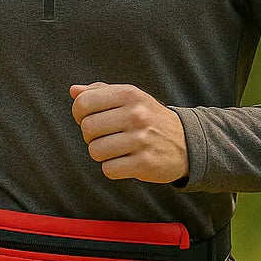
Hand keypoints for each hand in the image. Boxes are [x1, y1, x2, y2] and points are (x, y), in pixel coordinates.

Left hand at [69, 83, 188, 183]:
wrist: (187, 143)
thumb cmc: (149, 119)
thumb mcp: (130, 98)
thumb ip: (100, 92)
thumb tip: (74, 91)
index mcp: (130, 94)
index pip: (83, 103)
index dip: (80, 114)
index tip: (91, 118)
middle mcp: (136, 114)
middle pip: (87, 128)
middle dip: (91, 136)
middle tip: (106, 136)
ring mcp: (142, 139)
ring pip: (95, 151)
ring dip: (102, 154)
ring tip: (117, 149)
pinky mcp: (145, 163)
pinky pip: (109, 170)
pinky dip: (113, 168)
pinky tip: (126, 161)